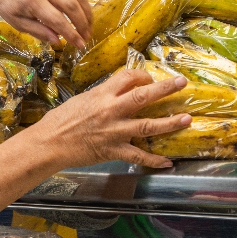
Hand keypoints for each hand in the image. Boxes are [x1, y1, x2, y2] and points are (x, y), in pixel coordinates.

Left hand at [0, 0, 92, 49]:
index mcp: (33, 1)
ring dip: (87, 13)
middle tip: (86, 37)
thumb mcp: (19, 24)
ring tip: (88, 28)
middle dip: (82, 24)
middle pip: (72, 5)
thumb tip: (58, 42)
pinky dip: (82, 4)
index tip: (80, 45)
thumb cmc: (10, 6)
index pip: (57, 20)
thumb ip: (39, 32)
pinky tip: (83, 16)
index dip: (71, 34)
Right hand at [29, 69, 192, 168]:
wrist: (49, 143)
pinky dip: (154, 160)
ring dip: (169, 123)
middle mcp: (111, 110)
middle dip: (165, 89)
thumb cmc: (60, 121)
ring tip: (186, 119)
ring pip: (147, 125)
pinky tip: (167, 162)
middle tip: (182, 83)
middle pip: (143, 96)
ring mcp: (114, 131)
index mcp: (102, 95)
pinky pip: (138, 155)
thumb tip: (116, 93)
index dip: (142, 75)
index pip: (128, 77)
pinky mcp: (113, 150)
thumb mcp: (81, 100)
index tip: (149, 78)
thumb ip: (101, 96)